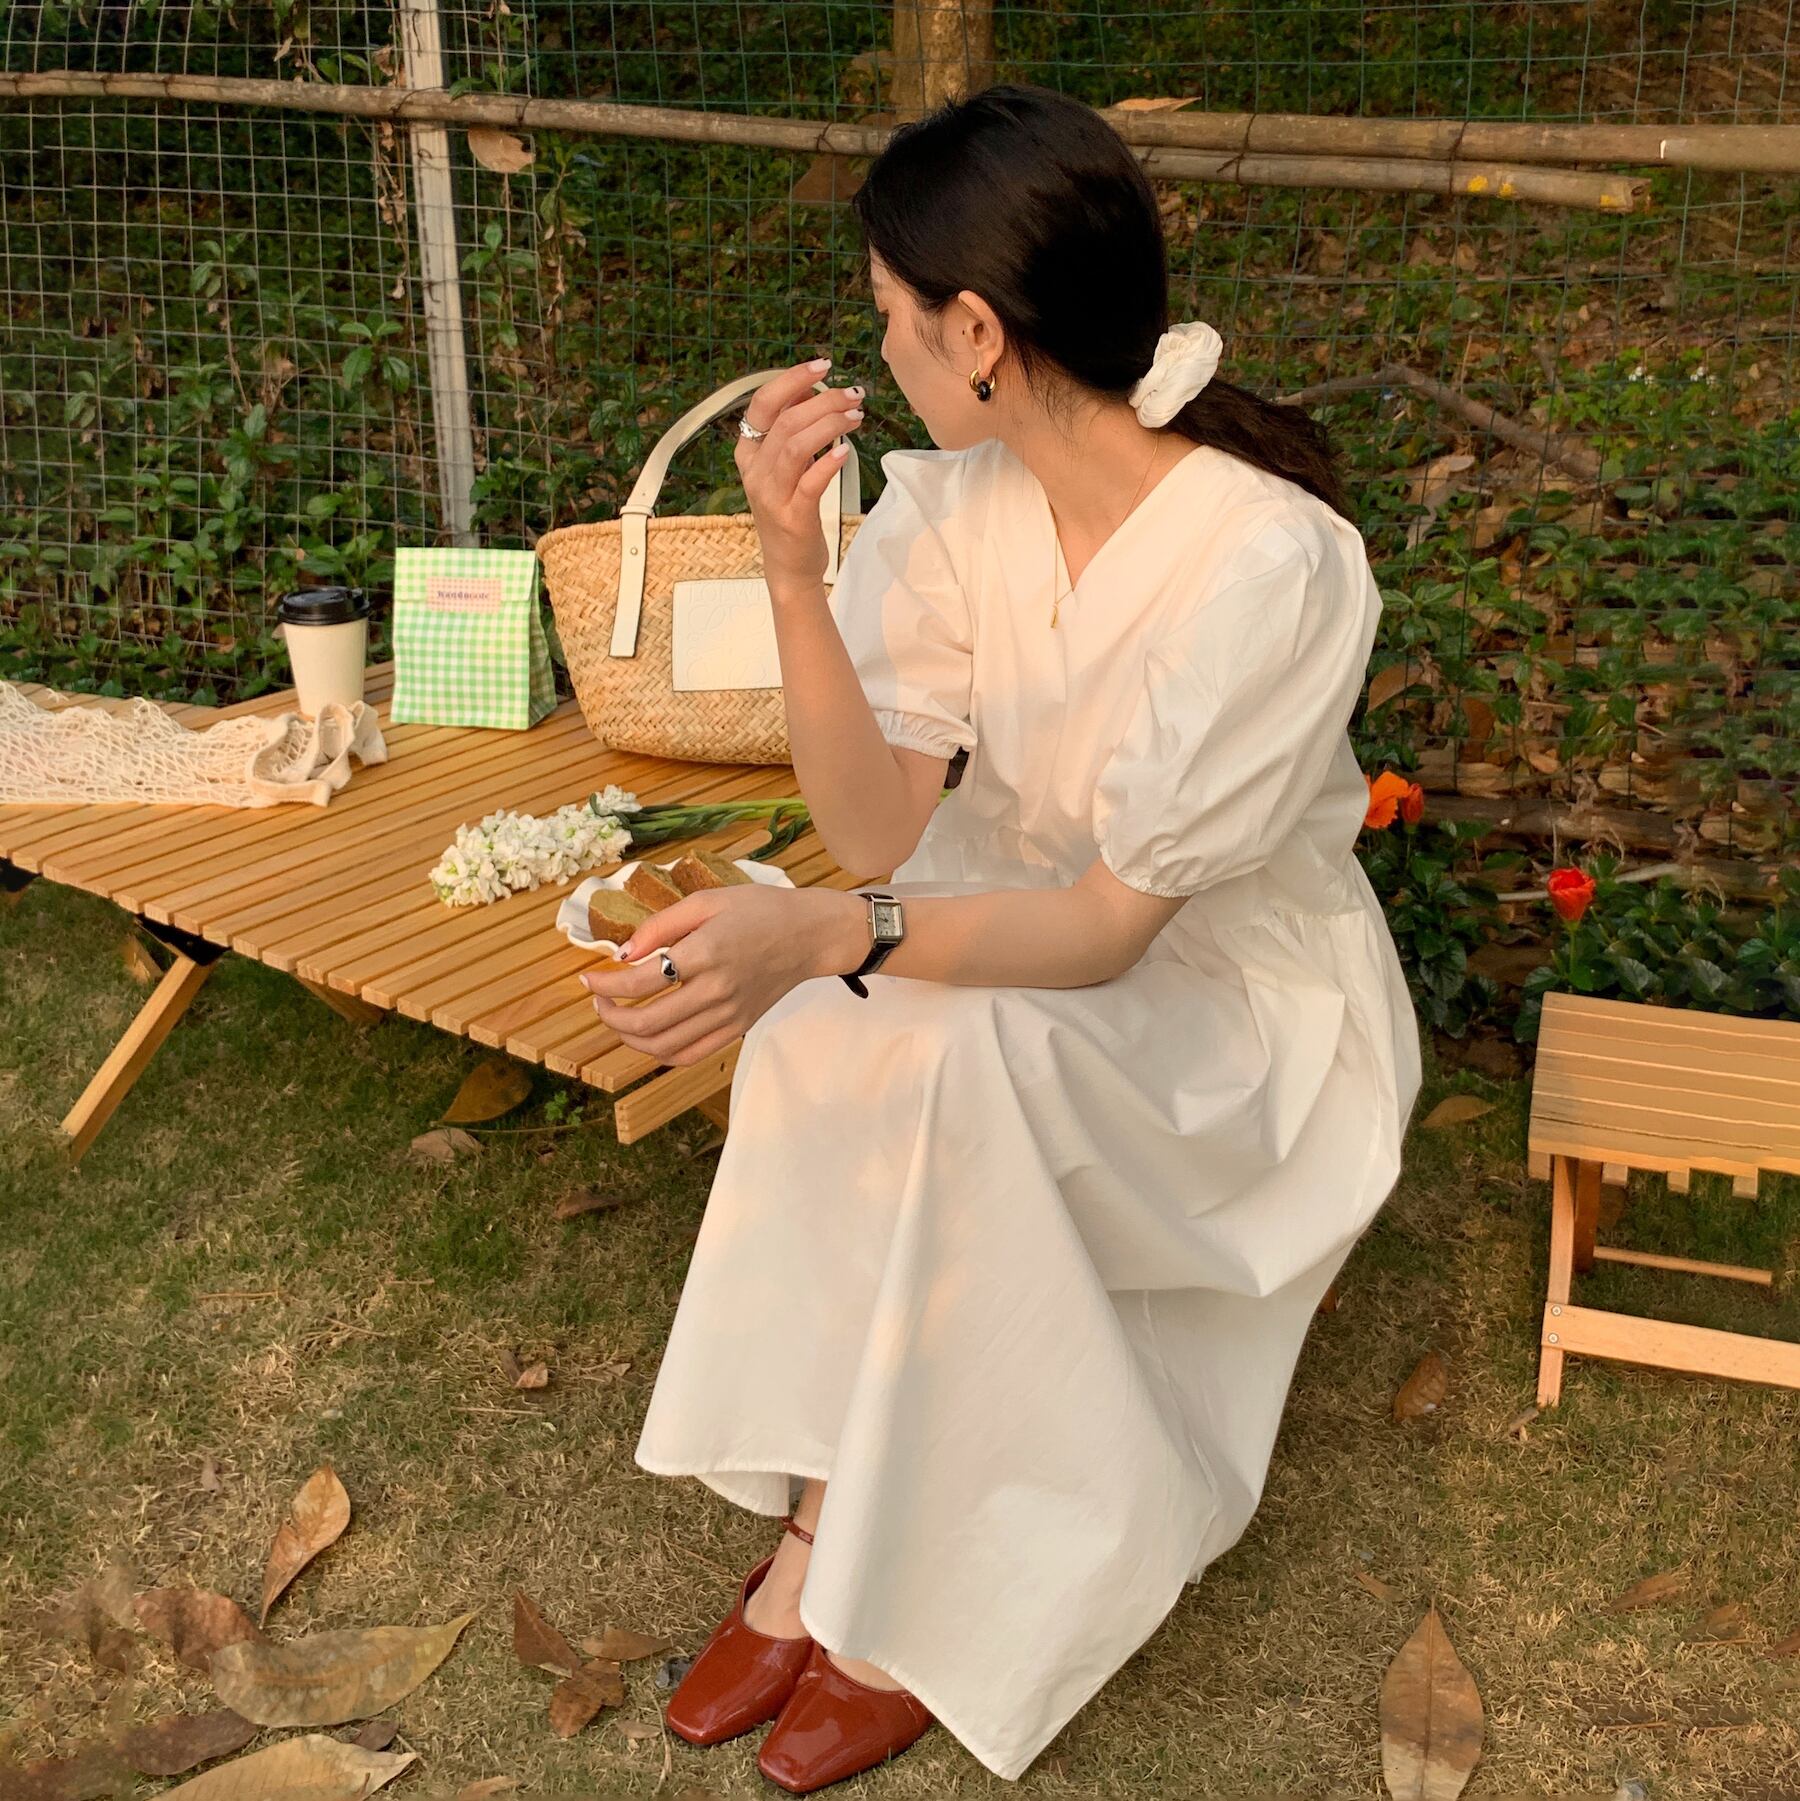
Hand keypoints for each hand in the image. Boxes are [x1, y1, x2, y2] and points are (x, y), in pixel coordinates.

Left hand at [577, 881, 864, 1066]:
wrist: (810, 935)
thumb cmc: (760, 910)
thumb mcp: (708, 899)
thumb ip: (662, 924)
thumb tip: (624, 953)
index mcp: (705, 952)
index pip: (639, 981)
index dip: (604, 985)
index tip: (589, 978)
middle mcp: (716, 990)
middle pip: (647, 1022)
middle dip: (610, 1016)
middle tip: (599, 1001)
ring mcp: (728, 1015)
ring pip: (664, 1046)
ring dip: (630, 1038)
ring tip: (618, 1019)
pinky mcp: (737, 1028)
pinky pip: (690, 1055)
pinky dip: (661, 1053)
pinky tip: (649, 1037)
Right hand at [737, 357, 865, 591]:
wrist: (789, 564)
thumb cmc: (791, 509)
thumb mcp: (785, 466)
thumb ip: (791, 430)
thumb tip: (810, 389)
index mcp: (748, 452)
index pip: (763, 403)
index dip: (792, 379)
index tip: (823, 365)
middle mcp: (754, 470)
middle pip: (786, 420)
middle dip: (824, 400)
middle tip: (854, 394)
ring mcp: (770, 494)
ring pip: (796, 446)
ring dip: (830, 424)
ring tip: (856, 416)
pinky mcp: (792, 516)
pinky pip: (810, 482)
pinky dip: (828, 462)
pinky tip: (846, 450)